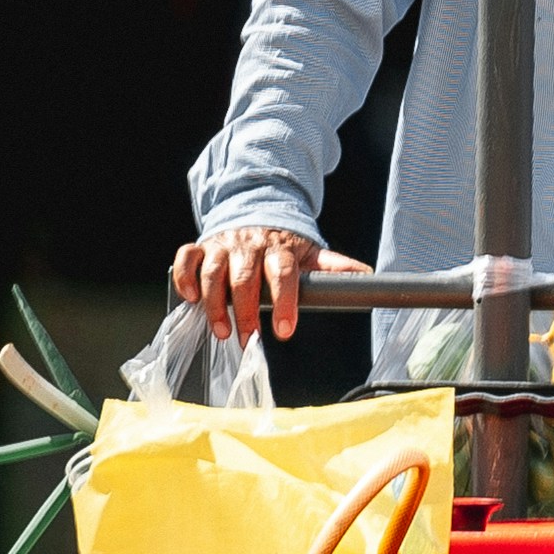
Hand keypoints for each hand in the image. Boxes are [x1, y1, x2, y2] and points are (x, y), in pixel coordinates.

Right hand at [171, 227, 364, 344]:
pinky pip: (186, 258)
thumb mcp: (309, 253)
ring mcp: (223, 245)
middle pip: (245, 279)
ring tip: (222, 331)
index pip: (283, 275)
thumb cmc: (282, 245)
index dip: (284, 303)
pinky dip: (185, 277)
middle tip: (249, 340)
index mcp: (279, 249)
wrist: (255, 212)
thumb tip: (368, 275)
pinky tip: (191, 298)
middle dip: (247, 313)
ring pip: (213, 272)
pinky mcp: (202, 246)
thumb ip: (334, 267)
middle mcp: (249, 245)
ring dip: (215, 304)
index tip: (285, 331)